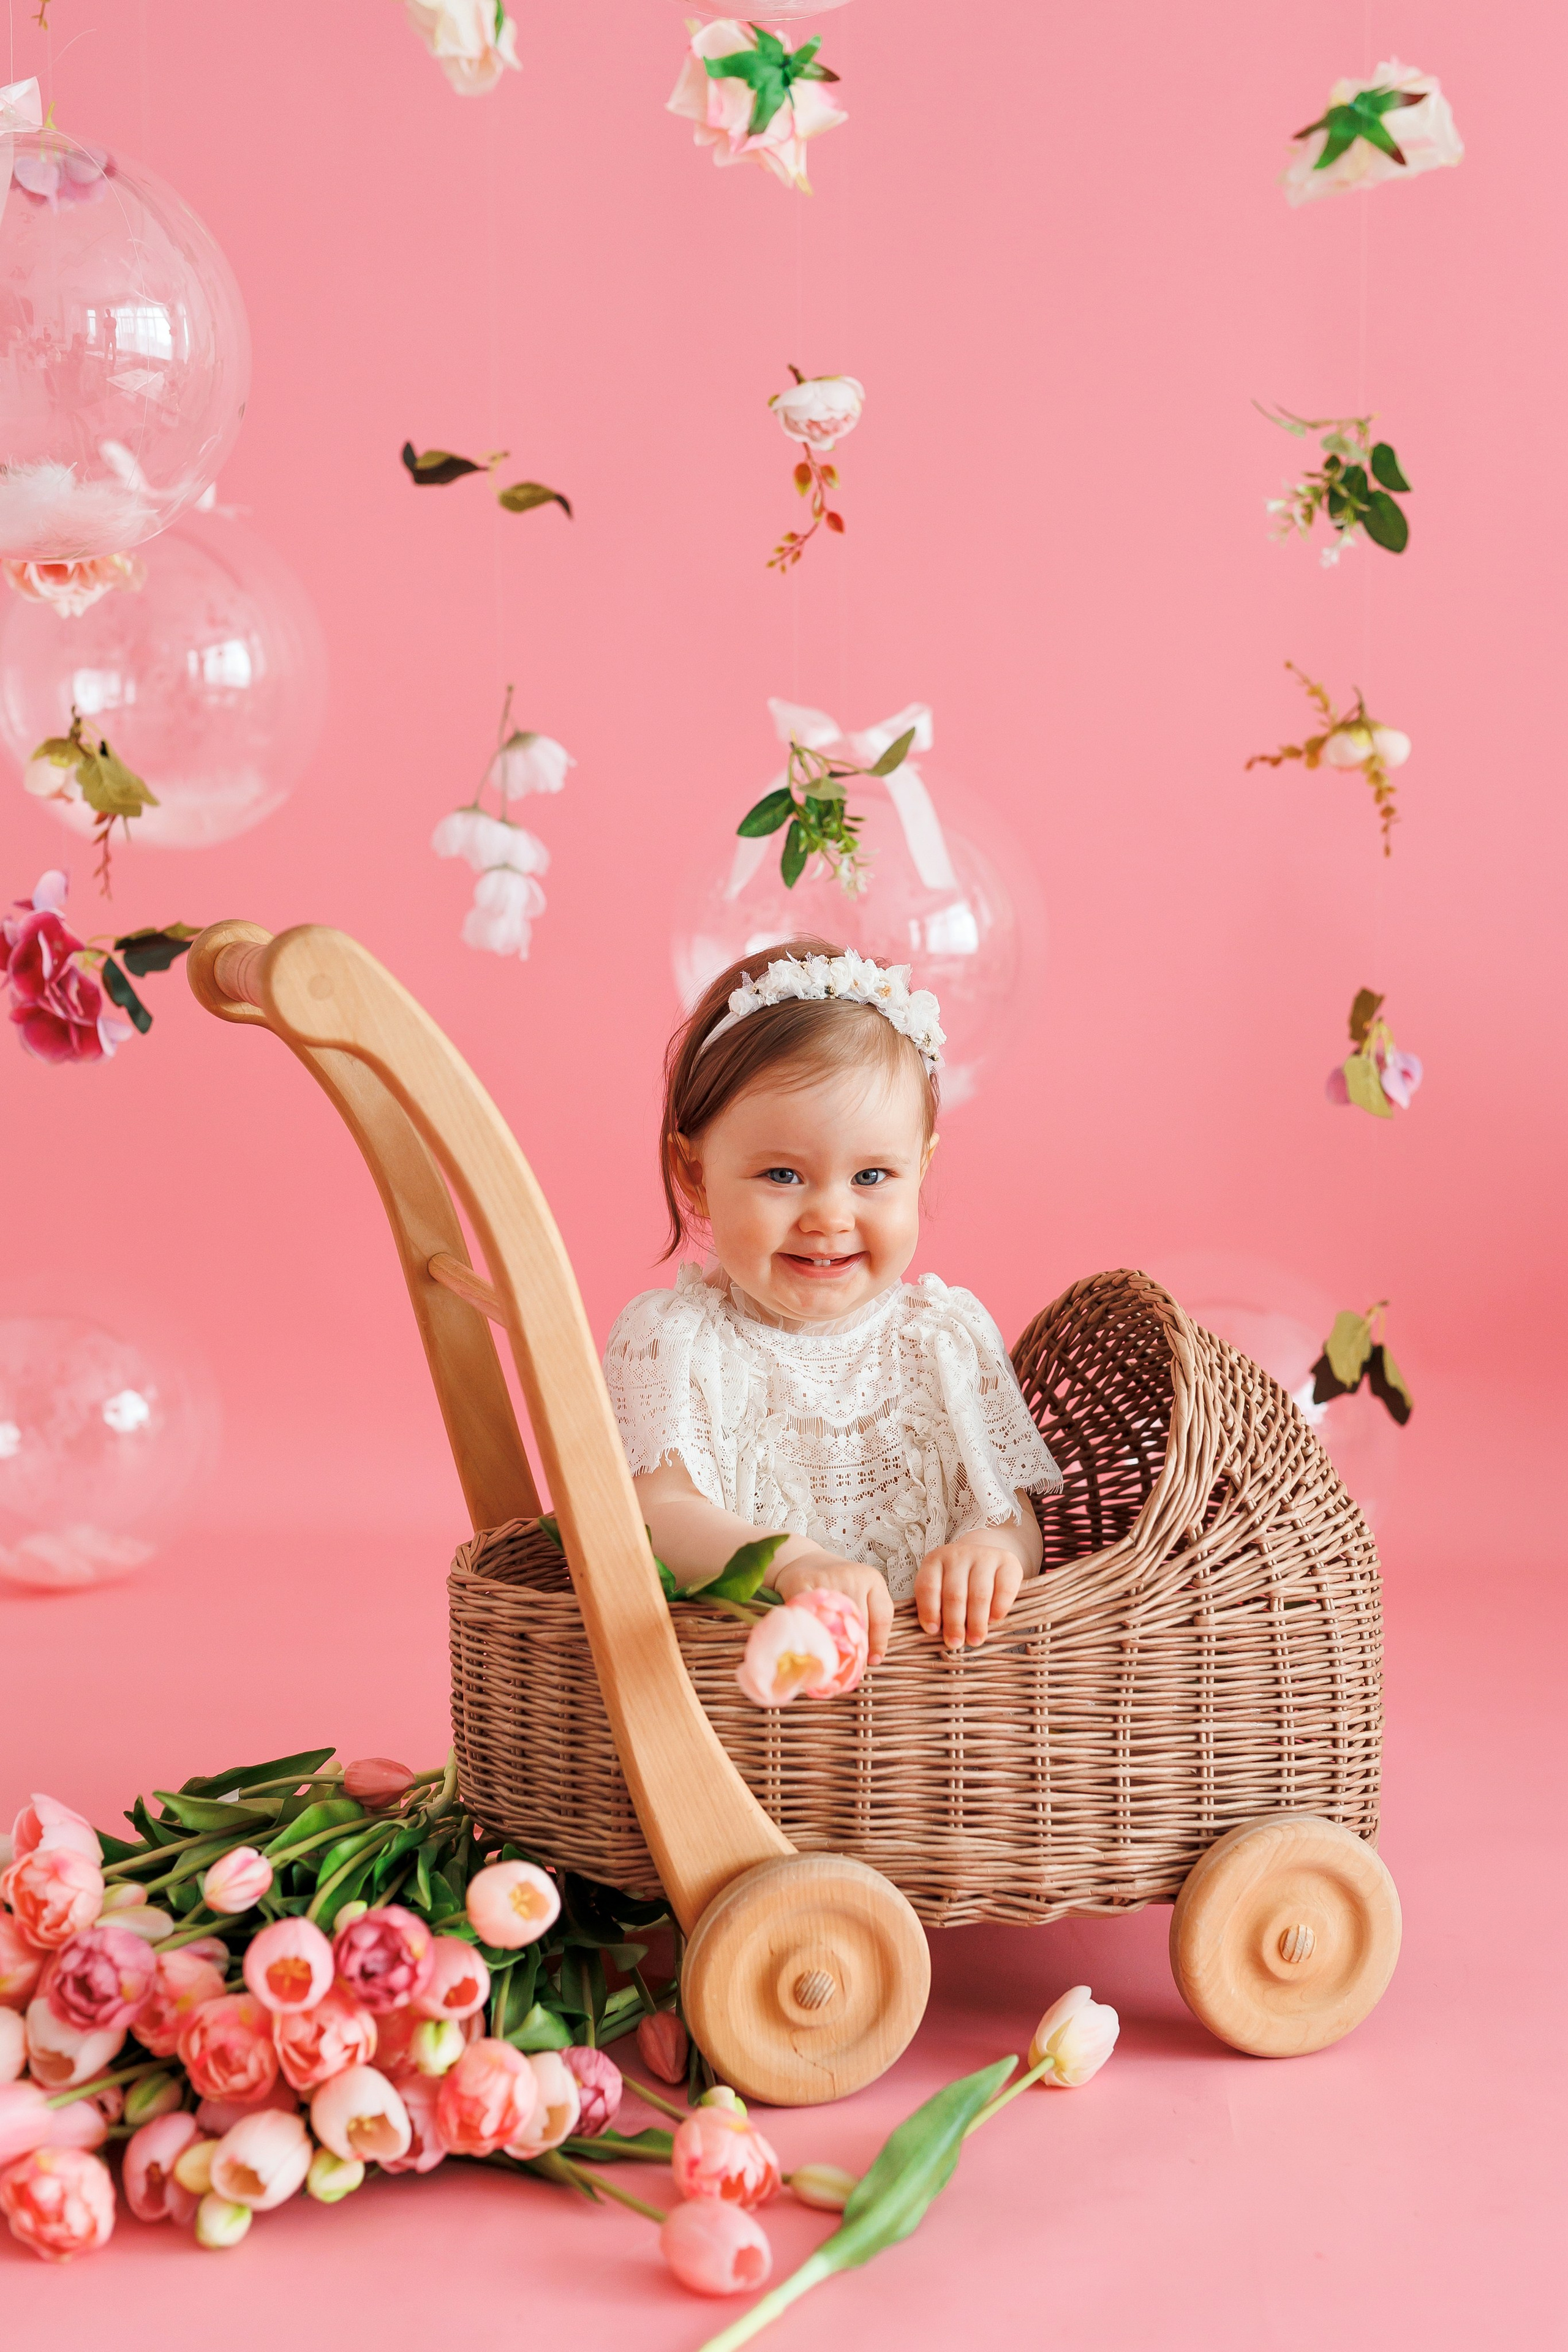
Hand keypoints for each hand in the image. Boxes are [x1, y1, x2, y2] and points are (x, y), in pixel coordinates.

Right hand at [773, 1552, 891, 1669]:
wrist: (802, 1561)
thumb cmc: (837, 1585)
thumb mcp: (862, 1593)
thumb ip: (872, 1621)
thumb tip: (872, 1660)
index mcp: (871, 1578)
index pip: (881, 1618)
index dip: (878, 1643)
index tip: (872, 1661)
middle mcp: (852, 1576)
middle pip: (859, 1625)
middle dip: (856, 1650)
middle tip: (851, 1668)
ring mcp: (826, 1579)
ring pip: (836, 1626)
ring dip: (835, 1647)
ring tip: (833, 1659)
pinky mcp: (801, 1585)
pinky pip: (811, 1620)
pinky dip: (813, 1635)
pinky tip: (814, 1643)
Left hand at [915, 1537, 1023, 1649]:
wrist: (985, 1558)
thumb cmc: (959, 1581)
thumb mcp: (941, 1586)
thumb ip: (936, 1606)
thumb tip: (937, 1635)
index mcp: (935, 1560)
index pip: (928, 1586)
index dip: (929, 1610)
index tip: (932, 1631)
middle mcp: (958, 1554)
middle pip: (954, 1593)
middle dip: (954, 1623)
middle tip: (955, 1643)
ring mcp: (984, 1556)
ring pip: (979, 1594)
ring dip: (976, 1621)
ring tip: (975, 1640)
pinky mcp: (1008, 1562)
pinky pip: (1004, 1589)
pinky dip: (999, 1608)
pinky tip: (994, 1620)